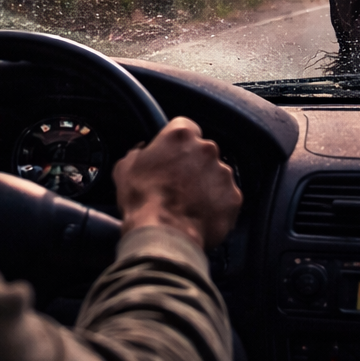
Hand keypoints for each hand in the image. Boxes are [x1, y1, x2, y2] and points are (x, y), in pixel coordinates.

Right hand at [113, 117, 241, 248]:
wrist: (164, 233)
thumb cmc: (142, 200)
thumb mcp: (125, 169)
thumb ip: (138, 154)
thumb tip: (142, 153)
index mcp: (180, 136)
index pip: (185, 127)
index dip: (177, 143)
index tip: (172, 154)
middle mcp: (207, 149)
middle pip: (203, 151)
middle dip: (193, 165)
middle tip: (178, 184)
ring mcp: (224, 173)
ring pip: (217, 174)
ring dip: (206, 185)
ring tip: (187, 204)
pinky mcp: (234, 197)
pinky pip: (226, 198)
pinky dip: (216, 206)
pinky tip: (199, 216)